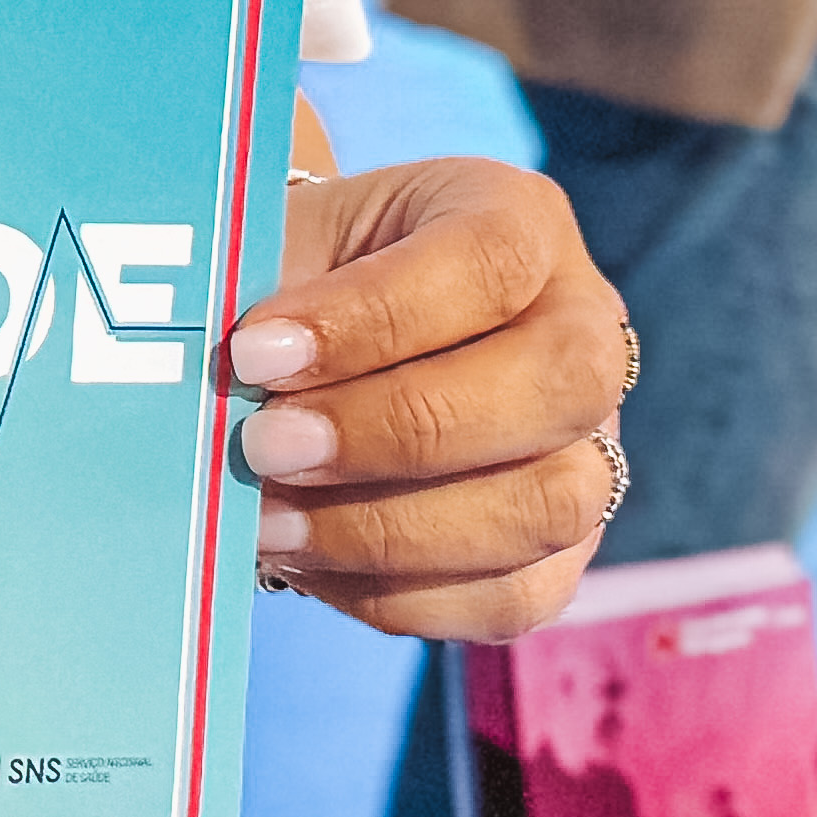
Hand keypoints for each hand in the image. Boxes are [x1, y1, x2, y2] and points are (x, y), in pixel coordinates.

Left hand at [226, 155, 629, 640]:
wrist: (317, 346)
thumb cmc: (300, 281)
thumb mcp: (278, 246)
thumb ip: (257, 296)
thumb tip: (223, 390)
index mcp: (521, 220)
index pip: (490, 260)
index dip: (374, 315)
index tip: (254, 351)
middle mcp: (584, 328)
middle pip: (556, 383)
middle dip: (396, 430)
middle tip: (264, 445)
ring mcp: (592, 445)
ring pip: (545, 505)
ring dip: (387, 527)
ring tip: (266, 520)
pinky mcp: (565, 550)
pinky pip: (511, 597)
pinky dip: (394, 590)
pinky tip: (305, 559)